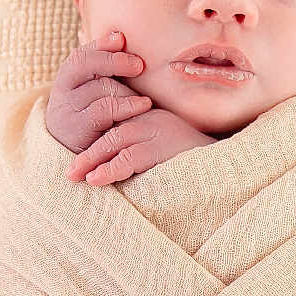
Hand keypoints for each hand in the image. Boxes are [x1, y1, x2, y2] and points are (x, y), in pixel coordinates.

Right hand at [45, 31, 153, 156]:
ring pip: (100, 87)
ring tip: (144, 96)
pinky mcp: (78, 128)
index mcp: (68, 76)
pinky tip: (143, 106)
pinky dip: (127, 106)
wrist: (74, 156)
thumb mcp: (95, 92)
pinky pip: (104, 110)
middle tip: (139, 65)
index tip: (122, 39)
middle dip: (115, 61)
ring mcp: (68, 109)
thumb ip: (106, 70)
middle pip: (85, 64)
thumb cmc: (94, 118)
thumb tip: (121, 36)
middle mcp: (63, 89)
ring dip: (126, 90)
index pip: (81, 53)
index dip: (101, 44)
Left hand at [67, 106, 213, 185]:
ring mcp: (155, 131)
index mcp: (150, 116)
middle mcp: (150, 119)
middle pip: (109, 133)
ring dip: (91, 160)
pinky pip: (129, 158)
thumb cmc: (195, 158)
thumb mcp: (166, 144)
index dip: (94, 139)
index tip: (77, 157)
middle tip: (69, 171)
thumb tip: (116, 161)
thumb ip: (144, 147)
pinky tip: (95, 179)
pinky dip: (109, 169)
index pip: (115, 123)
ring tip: (75, 175)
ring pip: (114, 143)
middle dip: (86, 153)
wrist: (226, 161)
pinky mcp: (160, 148)